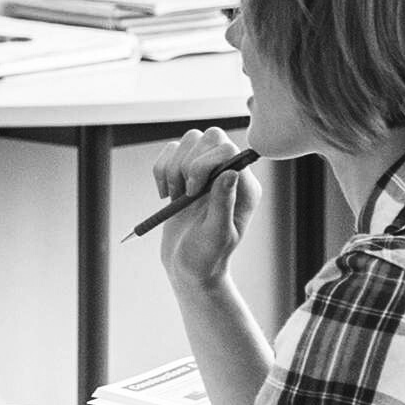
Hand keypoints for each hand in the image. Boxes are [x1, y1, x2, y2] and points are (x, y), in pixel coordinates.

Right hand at [152, 129, 250, 294]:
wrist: (188, 268)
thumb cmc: (206, 258)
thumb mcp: (216, 236)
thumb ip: (224, 204)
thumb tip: (231, 173)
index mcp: (244, 187)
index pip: (228, 149)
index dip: (204, 163)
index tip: (193, 192)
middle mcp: (228, 173)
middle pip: (210, 136)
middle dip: (187, 163)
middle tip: (185, 194)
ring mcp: (206, 171)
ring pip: (189, 140)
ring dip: (172, 168)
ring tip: (175, 196)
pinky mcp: (186, 173)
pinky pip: (170, 151)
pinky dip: (160, 170)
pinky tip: (165, 195)